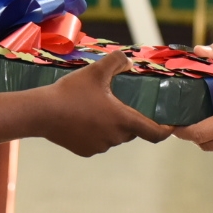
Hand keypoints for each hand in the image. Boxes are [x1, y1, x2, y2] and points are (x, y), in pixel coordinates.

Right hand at [38, 51, 173, 155]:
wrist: (42, 112)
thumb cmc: (71, 92)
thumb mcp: (96, 70)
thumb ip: (117, 61)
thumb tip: (129, 61)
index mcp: (123, 120)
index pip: (155, 133)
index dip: (166, 130)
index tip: (171, 124)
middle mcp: (115, 137)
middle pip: (132, 130)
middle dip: (129, 118)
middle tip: (119, 102)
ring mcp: (99, 147)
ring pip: (114, 136)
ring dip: (111, 125)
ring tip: (96, 107)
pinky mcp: (85, 151)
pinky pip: (98, 142)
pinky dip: (96, 132)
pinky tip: (83, 118)